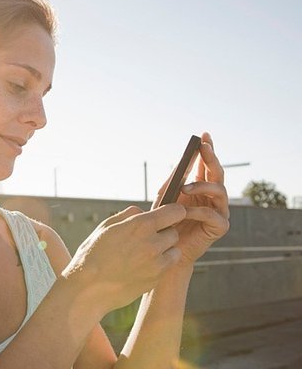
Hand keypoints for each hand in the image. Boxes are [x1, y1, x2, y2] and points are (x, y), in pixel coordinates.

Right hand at [63, 203, 185, 314]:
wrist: (88, 287)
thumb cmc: (93, 255)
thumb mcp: (106, 226)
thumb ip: (129, 215)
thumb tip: (142, 212)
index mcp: (140, 225)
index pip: (175, 211)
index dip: (173, 212)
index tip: (168, 215)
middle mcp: (152, 243)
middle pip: (174, 231)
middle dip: (164, 232)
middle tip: (147, 238)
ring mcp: (156, 262)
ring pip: (174, 249)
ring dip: (164, 249)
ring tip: (144, 253)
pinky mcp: (156, 278)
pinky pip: (168, 265)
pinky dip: (161, 263)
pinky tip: (143, 265)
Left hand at [152, 132, 229, 266]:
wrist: (166, 250)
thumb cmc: (165, 222)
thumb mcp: (166, 197)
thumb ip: (175, 180)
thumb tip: (182, 161)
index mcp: (201, 188)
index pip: (207, 165)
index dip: (207, 150)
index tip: (204, 135)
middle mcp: (213, 197)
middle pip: (217, 173)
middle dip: (211, 158)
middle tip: (204, 147)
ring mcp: (219, 211)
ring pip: (219, 190)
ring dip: (201, 186)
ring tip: (184, 187)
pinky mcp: (220, 227)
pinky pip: (212, 213)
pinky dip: (196, 211)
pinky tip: (184, 211)